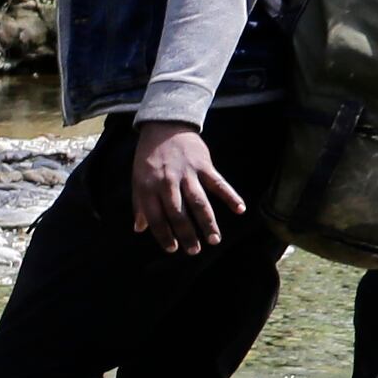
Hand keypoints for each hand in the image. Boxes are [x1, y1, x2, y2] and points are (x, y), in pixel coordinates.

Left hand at [128, 119, 244, 252]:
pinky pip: (218, 183)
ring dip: (207, 222)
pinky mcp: (203, 165)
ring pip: (199, 202)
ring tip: (214, 240)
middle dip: (187, 234)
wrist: (164, 126)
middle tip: (195, 251)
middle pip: (178, 213)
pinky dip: (230, 196)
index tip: (173, 249)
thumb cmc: (149, 157)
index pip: (156, 217)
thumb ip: (139, 204)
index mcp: (148, 188)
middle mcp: (167, 183)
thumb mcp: (137, 179)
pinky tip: (240, 209)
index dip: (164, 235)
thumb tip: (139, 228)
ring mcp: (187, 174)